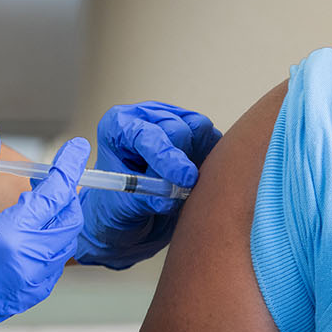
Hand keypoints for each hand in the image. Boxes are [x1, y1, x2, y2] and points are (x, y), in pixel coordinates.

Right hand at [0, 127, 88, 331]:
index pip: (56, 194)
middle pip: (68, 221)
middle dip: (65, 196)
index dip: (69, 166)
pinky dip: (48, 247)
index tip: (77, 148)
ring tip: (34, 203)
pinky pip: (50, 269)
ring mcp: (26, 287)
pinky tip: (26, 234)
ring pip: (62, 247)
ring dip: (57, 221)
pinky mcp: (20, 301)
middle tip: (47, 178)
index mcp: (9, 237)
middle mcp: (26, 264)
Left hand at [77, 102, 221, 269]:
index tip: (184, 180)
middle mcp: (146, 116)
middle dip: (181, 161)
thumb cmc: (119, 205)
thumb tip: (170, 197)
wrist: (133, 215)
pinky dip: (211, 159)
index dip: (166, 157)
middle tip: (181, 190)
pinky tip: (197, 176)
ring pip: (199, 128)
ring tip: (182, 183)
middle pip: (177, 128)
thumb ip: (145, 198)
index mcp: (118, 125)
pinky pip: (213, 138)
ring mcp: (172, 118)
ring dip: (197, 158)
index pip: (145, 133)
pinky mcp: (195, 130)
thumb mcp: (124, 207)